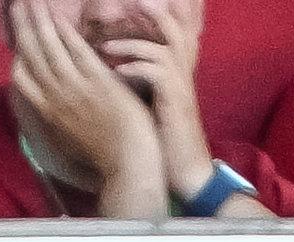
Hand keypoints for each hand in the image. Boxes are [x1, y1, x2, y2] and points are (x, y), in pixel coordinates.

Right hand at [3, 0, 165, 214]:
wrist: (130, 166)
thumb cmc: (106, 152)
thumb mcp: (71, 134)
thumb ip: (59, 112)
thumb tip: (53, 100)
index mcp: (47, 110)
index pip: (22, 75)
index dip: (18, 51)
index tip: (17, 33)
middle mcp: (55, 97)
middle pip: (32, 53)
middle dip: (24, 25)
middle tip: (18, 3)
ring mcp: (76, 90)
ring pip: (50, 48)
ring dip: (40, 21)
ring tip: (33, 1)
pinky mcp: (99, 86)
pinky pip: (78, 53)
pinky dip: (67, 35)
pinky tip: (61, 18)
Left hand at [95, 0, 212, 199]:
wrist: (187, 172)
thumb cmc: (166, 140)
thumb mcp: (154, 103)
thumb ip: (143, 79)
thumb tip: (114, 60)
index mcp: (179, 75)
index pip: (179, 35)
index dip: (165, 16)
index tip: (138, 5)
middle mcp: (183, 76)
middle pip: (177, 31)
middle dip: (155, 13)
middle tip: (131, 3)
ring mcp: (181, 88)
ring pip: (163, 48)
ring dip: (131, 45)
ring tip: (106, 48)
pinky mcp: (176, 101)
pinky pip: (156, 71)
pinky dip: (134, 68)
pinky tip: (118, 73)